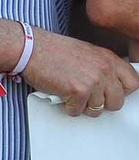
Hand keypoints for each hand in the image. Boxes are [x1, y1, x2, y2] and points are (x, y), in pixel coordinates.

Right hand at [22, 28, 138, 116]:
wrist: (30, 48)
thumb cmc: (51, 50)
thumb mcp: (86, 52)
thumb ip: (101, 66)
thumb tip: (109, 84)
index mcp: (108, 58)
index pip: (133, 83)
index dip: (121, 92)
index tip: (110, 93)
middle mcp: (104, 69)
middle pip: (117, 101)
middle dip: (101, 104)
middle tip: (87, 97)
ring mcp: (92, 81)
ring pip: (97, 110)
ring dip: (82, 107)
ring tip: (70, 95)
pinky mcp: (78, 92)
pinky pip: (77, 111)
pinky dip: (67, 107)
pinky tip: (60, 95)